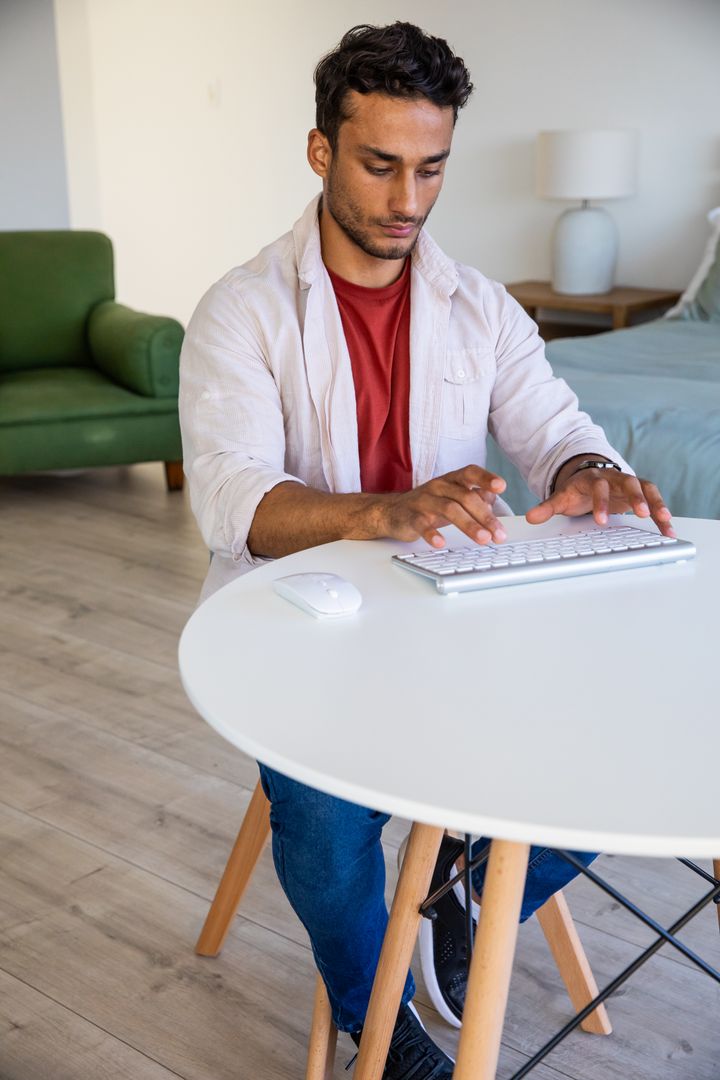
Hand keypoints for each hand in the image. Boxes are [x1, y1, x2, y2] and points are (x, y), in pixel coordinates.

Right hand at [378, 466, 507, 547]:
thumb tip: (493, 499)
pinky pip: (422, 525)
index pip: (470, 473)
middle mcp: (438, 486)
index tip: (501, 486)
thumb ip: (474, 497)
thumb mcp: (453, 498)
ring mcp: (424, 501)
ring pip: (449, 509)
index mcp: (451, 480)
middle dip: (484, 516)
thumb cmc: (430, 505)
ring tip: (483, 539)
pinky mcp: (411, 517)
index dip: (486, 478)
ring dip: (468, 525)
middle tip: (498, 534)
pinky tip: (440, 543)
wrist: (392, 511)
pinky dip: (432, 534)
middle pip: (465, 497)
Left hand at [526, 467, 674, 536]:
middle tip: (642, 513)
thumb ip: (548, 507)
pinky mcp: (642, 493)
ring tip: (664, 520)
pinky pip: (655, 501)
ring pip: (646, 489)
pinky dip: (662, 515)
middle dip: (636, 497)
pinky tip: (668, 530)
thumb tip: (530, 517)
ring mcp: (630, 483)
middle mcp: (615, 477)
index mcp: (594, 478)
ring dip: (656, 504)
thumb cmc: (577, 490)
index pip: (598, 487)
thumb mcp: (562, 497)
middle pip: (628, 482)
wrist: (589, 476)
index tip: (600, 521)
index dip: (600, 502)